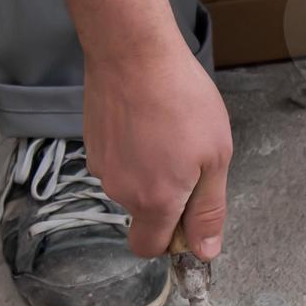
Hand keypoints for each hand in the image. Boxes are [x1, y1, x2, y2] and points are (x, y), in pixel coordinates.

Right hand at [85, 35, 231, 260]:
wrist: (133, 52)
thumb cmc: (181, 100)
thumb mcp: (214, 158)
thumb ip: (207, 210)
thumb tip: (203, 253)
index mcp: (154, 202)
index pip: (150, 248)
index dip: (172, 242)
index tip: (189, 217)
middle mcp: (121, 192)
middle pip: (143, 215)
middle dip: (166, 200)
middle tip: (188, 160)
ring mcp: (101, 166)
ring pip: (131, 185)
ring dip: (150, 171)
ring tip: (168, 131)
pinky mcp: (91, 143)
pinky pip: (118, 160)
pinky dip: (133, 150)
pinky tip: (147, 120)